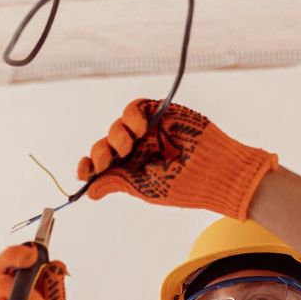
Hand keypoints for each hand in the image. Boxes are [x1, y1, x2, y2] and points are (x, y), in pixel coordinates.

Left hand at [76, 97, 278, 220]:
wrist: (217, 170)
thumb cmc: (186, 185)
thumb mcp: (147, 189)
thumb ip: (118, 183)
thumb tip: (89, 192)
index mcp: (133, 171)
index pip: (103, 166)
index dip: (89, 166)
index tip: (83, 171)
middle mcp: (138, 151)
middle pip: (106, 145)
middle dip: (101, 152)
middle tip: (109, 159)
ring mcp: (148, 131)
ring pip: (117, 127)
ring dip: (116, 136)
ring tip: (130, 145)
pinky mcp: (160, 112)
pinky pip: (135, 108)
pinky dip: (131, 116)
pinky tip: (139, 128)